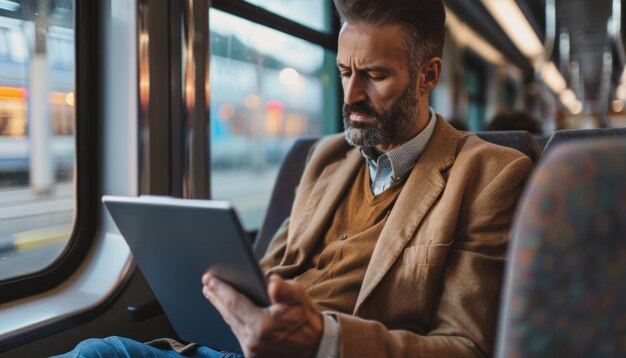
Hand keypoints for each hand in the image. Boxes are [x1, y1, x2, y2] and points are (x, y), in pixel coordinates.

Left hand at [202, 273, 323, 357]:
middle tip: (207, 283)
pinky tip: (228, 310)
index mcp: (262, 325)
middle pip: (228, 314)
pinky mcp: (252, 356)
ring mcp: (251, 351)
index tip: (209, 279)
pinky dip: (232, 320)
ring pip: (231, 325)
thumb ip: (284, 289)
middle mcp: (253, 341)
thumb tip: (271, 281)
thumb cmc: (306, 318)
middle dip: (216, 297)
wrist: (315, 346)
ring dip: (222, 309)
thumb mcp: (299, 297)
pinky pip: (238, 334)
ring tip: (214, 295)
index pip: (234, 303)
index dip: (220, 289)